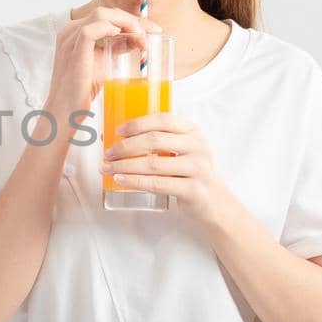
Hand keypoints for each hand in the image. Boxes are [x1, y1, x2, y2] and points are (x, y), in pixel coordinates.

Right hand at [47, 4, 163, 121]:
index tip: (153, 29)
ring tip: (142, 37)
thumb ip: (118, 48)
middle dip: (134, 19)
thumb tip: (140, 40)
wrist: (64, 113)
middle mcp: (70, 31)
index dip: (132, 19)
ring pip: (101, 14)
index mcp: (75, 32)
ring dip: (127, 23)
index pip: (108, 16)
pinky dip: (109, 29)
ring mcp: (69, 40)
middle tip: (154, 32)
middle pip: (107, 12)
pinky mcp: (72, 51)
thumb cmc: (81, 92)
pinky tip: (122, 37)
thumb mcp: (104, 64)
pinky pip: (91, 30)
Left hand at [100, 111, 226, 220]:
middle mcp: (198, 146)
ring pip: (153, 164)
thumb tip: (116, 137)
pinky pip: (158, 184)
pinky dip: (135, 181)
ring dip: (125, 166)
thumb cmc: (189, 172)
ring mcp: (198, 168)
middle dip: (125, 147)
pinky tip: (120, 180)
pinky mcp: (193, 190)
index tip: (118, 131)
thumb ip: (160, 141)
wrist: (213, 201)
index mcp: (193, 131)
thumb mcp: (182, 150)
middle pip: (154, 140)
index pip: (163, 120)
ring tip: (108, 168)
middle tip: (108, 154)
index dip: (138, 124)